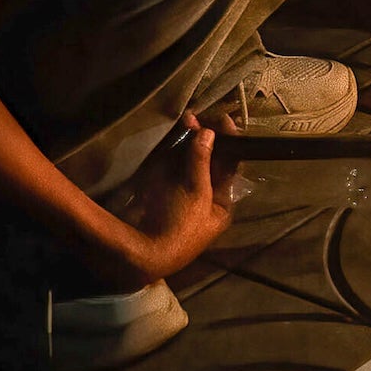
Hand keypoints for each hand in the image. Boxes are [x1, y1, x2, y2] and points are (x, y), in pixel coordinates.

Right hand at [117, 113, 235, 283]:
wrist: (141, 253)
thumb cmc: (180, 226)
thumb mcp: (196, 193)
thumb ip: (201, 162)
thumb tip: (208, 133)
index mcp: (220, 205)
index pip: (229, 167)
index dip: (228, 142)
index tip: (223, 119)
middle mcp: (201, 201)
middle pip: (206, 163)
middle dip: (201, 140)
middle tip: (194, 117)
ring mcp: (177, 198)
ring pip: (184, 164)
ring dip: (184, 143)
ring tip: (183, 120)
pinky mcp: (156, 195)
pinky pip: (165, 170)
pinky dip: (167, 154)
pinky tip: (167, 138)